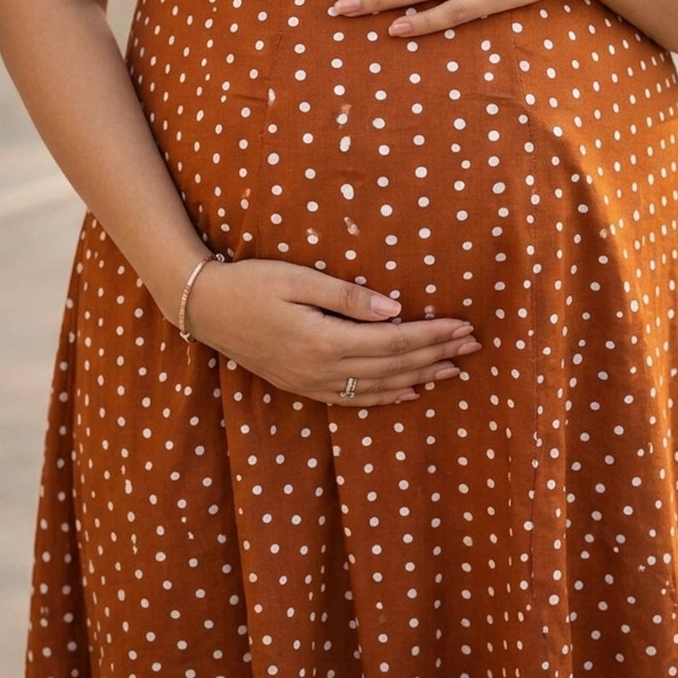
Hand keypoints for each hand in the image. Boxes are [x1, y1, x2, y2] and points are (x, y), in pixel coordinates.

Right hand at [186, 257, 481, 406]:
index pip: (394, 342)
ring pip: (378, 386)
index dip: (432, 335)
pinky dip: (386, 396)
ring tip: (453, 369)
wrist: (205, 307)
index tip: (463, 326)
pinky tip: (408, 392)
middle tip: (473, 346)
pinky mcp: (302, 384)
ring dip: (420, 377)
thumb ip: (347, 297)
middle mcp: (322, 369)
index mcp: (324, 340)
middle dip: (436, 354)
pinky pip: (353, 398)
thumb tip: (396, 310)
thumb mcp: (298, 279)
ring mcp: (311, 382)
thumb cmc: (250, 282)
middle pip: (393, 366)